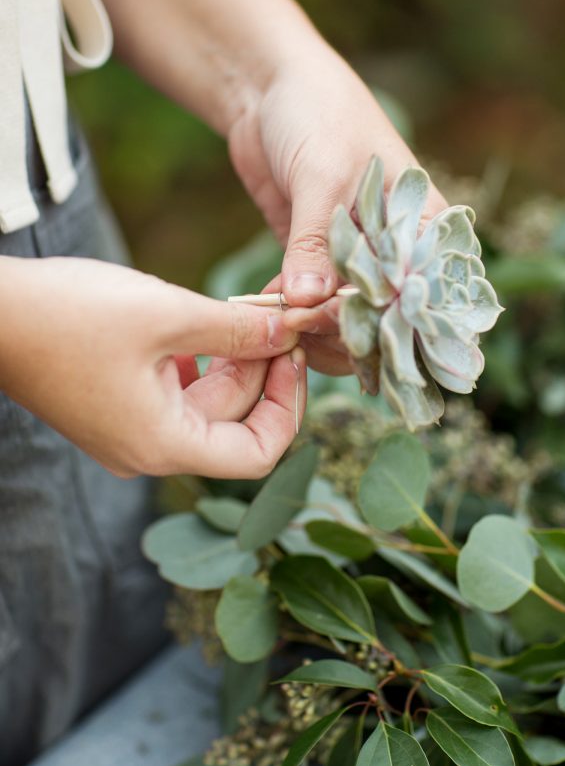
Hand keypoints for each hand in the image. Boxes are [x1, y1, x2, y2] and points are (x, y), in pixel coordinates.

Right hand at [0, 257, 304, 478]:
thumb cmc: (71, 315)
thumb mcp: (168, 316)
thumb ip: (237, 330)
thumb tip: (288, 331)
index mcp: (165, 444)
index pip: (258, 453)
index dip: (288, 405)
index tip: (293, 353)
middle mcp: (148, 450)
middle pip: (234, 423)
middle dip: (260, 369)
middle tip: (273, 316)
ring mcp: (128, 431)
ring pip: (206, 405)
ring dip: (231, 361)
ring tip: (240, 312)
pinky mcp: (115, 406)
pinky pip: (175, 393)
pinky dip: (199, 362)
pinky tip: (200, 327)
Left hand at [228, 43, 447, 371]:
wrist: (268, 89)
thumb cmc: (319, 114)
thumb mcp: (322, 176)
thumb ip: (316, 242)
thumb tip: (308, 303)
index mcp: (421, 227)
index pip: (422, 296)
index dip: (394, 325)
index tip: (352, 332)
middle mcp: (394, 250)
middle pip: (384, 319)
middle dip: (345, 332)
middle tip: (301, 323)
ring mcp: (354, 258)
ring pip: (345, 320)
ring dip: (314, 329)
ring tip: (282, 317)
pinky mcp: (315, 259)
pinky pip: (309, 302)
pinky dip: (291, 311)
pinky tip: (270, 305)